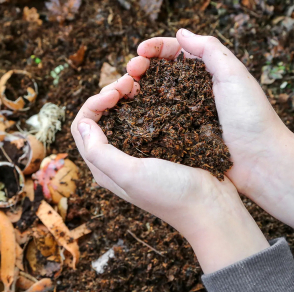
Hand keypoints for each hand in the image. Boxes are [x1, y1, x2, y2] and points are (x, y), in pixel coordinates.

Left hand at [70, 37, 269, 273]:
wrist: (211, 207)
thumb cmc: (170, 194)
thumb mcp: (130, 174)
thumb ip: (100, 152)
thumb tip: (84, 123)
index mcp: (104, 167)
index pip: (82, 127)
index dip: (93, 103)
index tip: (115, 92)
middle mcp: (117, 159)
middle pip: (99, 118)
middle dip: (108, 95)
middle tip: (129, 81)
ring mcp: (140, 152)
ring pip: (122, 115)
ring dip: (126, 96)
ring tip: (140, 82)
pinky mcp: (161, 146)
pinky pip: (145, 118)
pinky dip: (145, 101)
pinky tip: (156, 92)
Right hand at [126, 29, 293, 236]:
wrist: (260, 162)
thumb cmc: (252, 118)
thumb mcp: (234, 75)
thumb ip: (210, 50)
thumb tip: (181, 33)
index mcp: (208, 73)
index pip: (176, 52)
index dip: (155, 49)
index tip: (139, 52)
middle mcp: (194, 91)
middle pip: (160, 72)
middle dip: (141, 67)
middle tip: (129, 72)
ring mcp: (185, 114)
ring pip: (154, 96)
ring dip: (137, 89)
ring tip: (124, 90)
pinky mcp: (180, 136)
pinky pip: (156, 121)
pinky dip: (141, 114)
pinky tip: (130, 112)